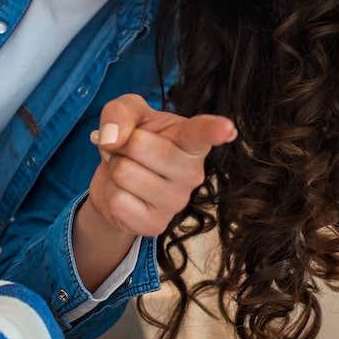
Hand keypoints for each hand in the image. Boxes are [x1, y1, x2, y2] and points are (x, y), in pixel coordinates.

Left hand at [73, 94, 235, 289]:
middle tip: (128, 150)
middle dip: (121, 144)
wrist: (115, 182)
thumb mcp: (126, 113)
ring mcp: (177, 201)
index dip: (215, 129)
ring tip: (128, 170)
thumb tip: (112, 138)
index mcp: (190, 140)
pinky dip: (111, 193)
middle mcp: (192, 172)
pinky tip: (126, 194)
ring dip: (115, 168)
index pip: (203, 133)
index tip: (227, 129)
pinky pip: (118, 200)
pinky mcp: (156, 225)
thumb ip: (120, 112)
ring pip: (124, 173)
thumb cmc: (133, 140)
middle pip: (138, 145)